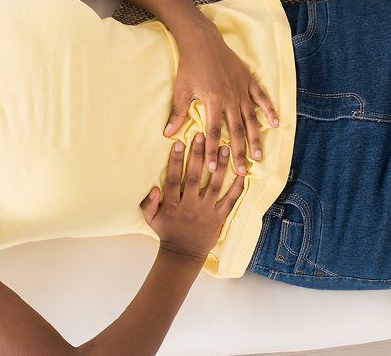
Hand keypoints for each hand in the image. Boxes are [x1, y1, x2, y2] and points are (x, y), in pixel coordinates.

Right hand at [140, 133, 244, 259]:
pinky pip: (230, 200)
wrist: (183, 254)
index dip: (176, 161)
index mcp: (172, 205)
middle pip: (193, 177)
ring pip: (213, 185)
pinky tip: (242, 173)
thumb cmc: (166, 233)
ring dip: (219, 166)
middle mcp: (189, 206)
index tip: (179, 143)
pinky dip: (237, 187)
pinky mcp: (219, 218)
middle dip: (197, 156)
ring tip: (223, 147)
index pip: (173, 179)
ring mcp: (206, 212)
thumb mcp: (151, 219)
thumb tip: (154, 187)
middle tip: (201, 136)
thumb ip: (149, 203)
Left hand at [164, 25, 278, 174]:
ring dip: (255, 138)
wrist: (202, 41)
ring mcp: (241, 89)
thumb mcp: (181, 90)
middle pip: (236, 130)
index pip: (214, 132)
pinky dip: (269, 111)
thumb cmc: (189, 66)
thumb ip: (177, 114)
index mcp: (212, 101)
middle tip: (242, 172)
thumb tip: (168, 135)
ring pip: (251, 119)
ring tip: (258, 157)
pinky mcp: (249, 80)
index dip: (214, 151)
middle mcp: (230, 98)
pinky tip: (276, 124)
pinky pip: (262, 98)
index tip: (214, 168)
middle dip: (239, 152)